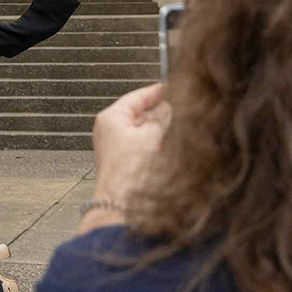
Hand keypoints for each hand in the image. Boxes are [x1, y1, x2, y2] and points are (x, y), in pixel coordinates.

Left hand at [85, 82, 169, 223]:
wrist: (122, 204)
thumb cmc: (130, 171)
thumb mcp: (153, 134)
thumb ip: (163, 116)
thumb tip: (169, 107)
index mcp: (111, 118)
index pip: (137, 96)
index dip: (157, 91)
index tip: (172, 87)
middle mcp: (109, 132)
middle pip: (140, 114)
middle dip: (161, 112)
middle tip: (181, 107)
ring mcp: (116, 149)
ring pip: (143, 131)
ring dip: (161, 129)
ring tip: (179, 126)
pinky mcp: (124, 164)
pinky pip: (143, 147)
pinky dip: (156, 144)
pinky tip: (169, 145)